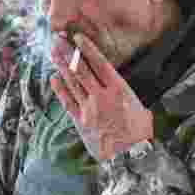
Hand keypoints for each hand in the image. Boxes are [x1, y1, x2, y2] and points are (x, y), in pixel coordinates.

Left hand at [50, 32, 152, 160]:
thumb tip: (117, 83)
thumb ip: (124, 92)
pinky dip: (60, 89)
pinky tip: (54, 78)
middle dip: (68, 53)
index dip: (87, 49)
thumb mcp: (140, 106)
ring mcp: (89, 110)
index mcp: (119, 90)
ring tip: (53, 53)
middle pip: (81, 70)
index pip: (100, 63)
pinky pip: (67, 102)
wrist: (131, 157)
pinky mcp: (81, 122)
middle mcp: (102, 97)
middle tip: (58, 39)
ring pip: (72, 83)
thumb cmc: (140, 132)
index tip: (77, 37)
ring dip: (61, 67)